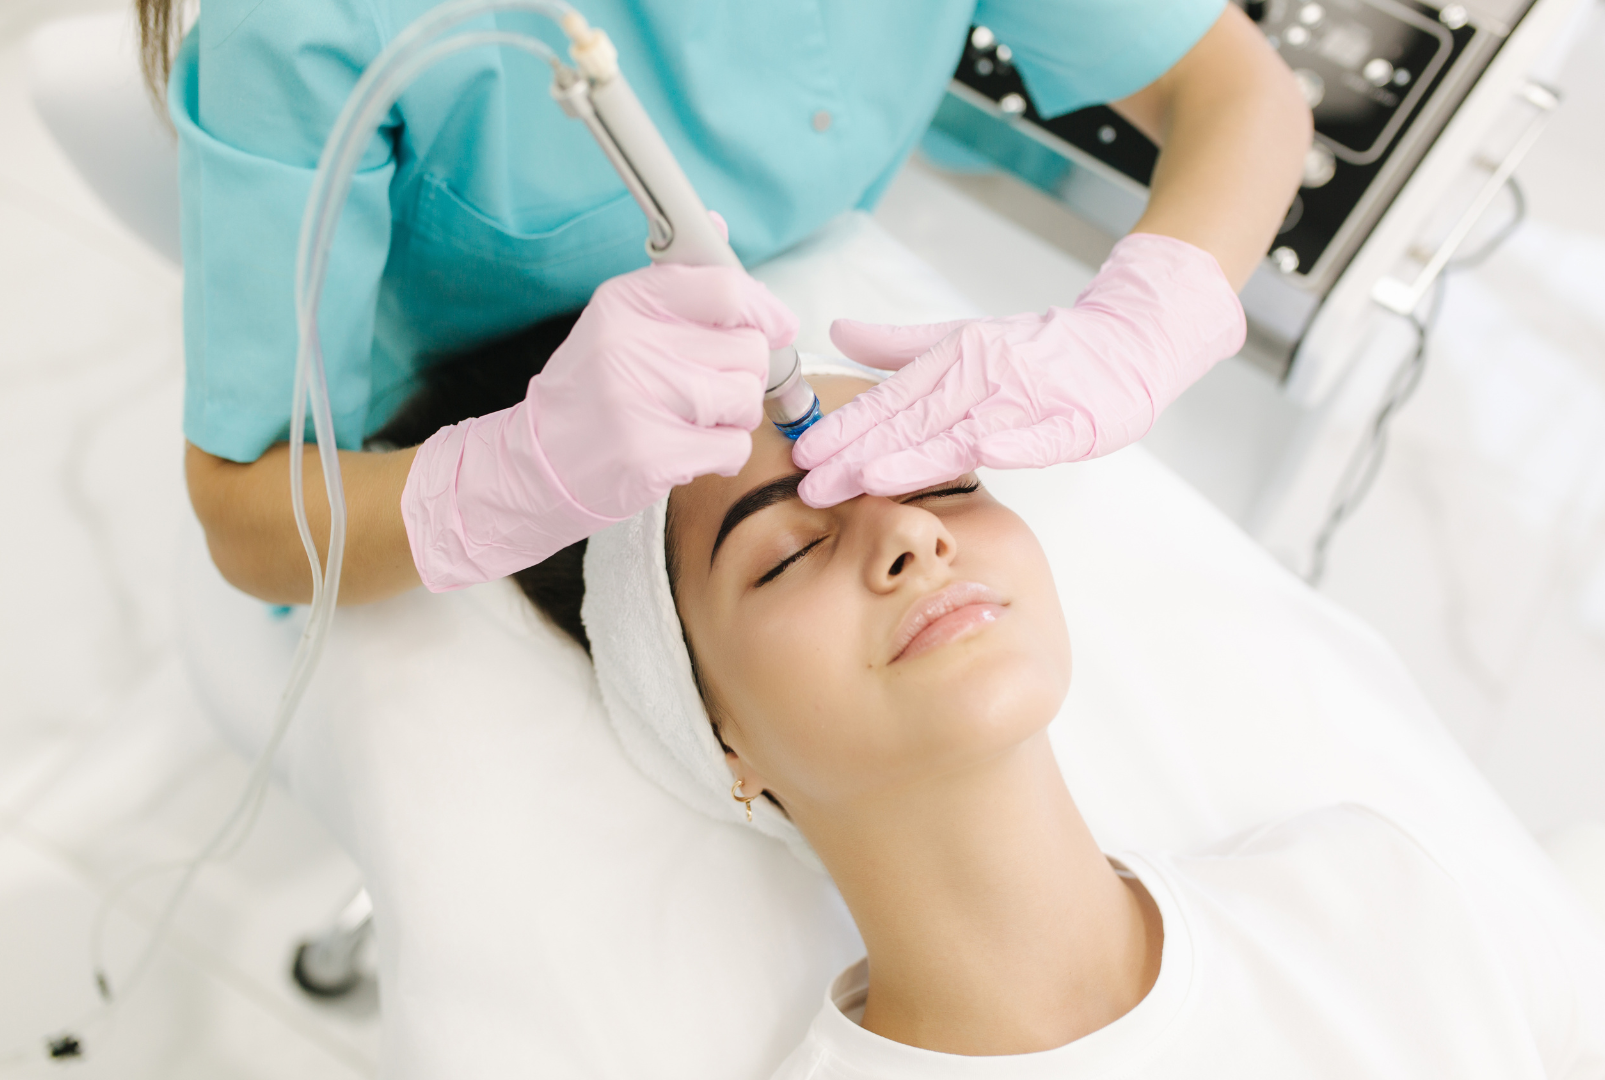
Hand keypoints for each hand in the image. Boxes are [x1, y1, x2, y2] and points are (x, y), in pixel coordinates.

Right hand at [403, 260, 796, 590]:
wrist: (542, 464)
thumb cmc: (593, 390)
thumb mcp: (621, 321)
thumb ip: (676, 281)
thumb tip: (719, 225)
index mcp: (625, 302)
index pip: (725, 289)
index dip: (764, 309)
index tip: (776, 326)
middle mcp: (629, 345)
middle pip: (747, 349)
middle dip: (744, 374)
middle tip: (711, 389)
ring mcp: (638, 401)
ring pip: (745, 398)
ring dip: (735, 416)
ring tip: (696, 420)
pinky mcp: (650, 455)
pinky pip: (734, 447)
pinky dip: (724, 454)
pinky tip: (690, 450)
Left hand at [792, 233, 1244, 506]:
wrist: (1127, 337)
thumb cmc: (1041, 347)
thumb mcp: (964, 337)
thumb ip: (900, 343)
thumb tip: (838, 330)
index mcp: (955, 359)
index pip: (890, 400)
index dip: (845, 428)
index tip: (802, 454)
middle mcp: (983, 377)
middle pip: (913, 421)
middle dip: (859, 454)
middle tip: (811, 483)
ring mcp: (1028, 399)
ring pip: (963, 431)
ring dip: (916, 454)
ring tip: (868, 479)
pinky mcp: (1072, 421)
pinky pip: (1038, 437)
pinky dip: (1011, 445)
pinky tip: (979, 458)